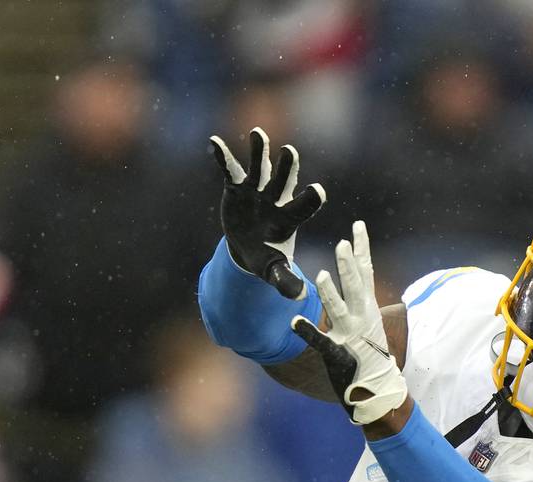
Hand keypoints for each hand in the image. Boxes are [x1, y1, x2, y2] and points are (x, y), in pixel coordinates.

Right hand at [210, 127, 326, 299]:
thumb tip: (301, 296)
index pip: (304, 208)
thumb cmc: (267, 258)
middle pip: (284, 181)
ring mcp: (257, 191)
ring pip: (260, 168)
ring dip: (259, 152)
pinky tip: (214, 142)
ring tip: (258, 133)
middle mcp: (276, 199)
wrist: (249, 247)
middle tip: (291, 152)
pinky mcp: (237, 187)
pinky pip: (230, 169)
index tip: (318, 191)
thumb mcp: (275, 271)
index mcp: (289, 219)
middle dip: (287, 168)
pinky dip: (222, 156)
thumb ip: (286, 281)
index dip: (310, 200)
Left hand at [290, 221, 407, 424]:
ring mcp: (349, 336)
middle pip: (355, 286)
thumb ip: (360, 299)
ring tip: (322, 275)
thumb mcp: (369, 322)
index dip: (362, 248)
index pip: (366, 272)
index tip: (358, 225)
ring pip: (339, 310)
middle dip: (349, 265)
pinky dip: (308, 331)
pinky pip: (320, 342)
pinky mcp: (336, 355)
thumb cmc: (371, 354)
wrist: (379, 390)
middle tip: (342, 243)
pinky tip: (294, 321)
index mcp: (368, 308)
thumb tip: (358, 273)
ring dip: (331, 294)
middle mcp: (361, 318)